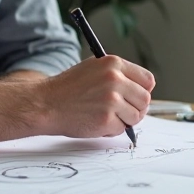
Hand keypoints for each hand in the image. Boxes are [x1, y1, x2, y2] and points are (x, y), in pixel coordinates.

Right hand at [37, 56, 155, 137]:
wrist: (46, 103)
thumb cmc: (68, 88)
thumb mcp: (93, 68)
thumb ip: (117, 74)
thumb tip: (140, 88)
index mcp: (114, 64)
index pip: (147, 80)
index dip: (142, 90)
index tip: (135, 97)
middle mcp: (115, 80)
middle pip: (145, 100)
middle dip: (136, 108)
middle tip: (122, 111)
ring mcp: (111, 100)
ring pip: (136, 116)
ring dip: (124, 120)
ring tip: (105, 115)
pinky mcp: (106, 119)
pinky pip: (121, 129)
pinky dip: (111, 130)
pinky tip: (96, 122)